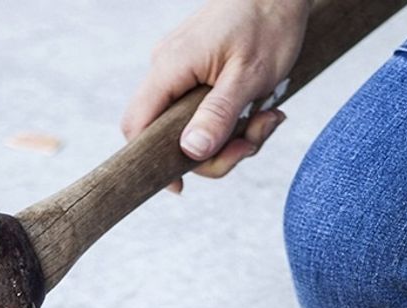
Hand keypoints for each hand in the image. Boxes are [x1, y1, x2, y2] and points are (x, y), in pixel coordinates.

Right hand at [122, 0, 308, 190]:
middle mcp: (167, 70)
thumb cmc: (268, 22)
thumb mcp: (248, 75)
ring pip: (193, 130)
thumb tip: (191, 151)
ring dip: (232, 138)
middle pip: (170, 137)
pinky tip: (262, 109)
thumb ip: (218, 114)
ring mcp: (182, 73)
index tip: (180, 186)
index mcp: (170, 67)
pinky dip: (233, 123)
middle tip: (250, 143)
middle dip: (214, 153)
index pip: (137, 125)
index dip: (151, 161)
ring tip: (268, 117)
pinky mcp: (198, 75)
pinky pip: (205, 114)